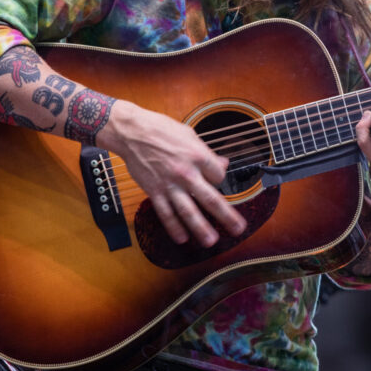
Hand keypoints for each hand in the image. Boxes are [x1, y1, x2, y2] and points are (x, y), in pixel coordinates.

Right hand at [100, 100, 245, 245]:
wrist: (131, 132)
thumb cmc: (160, 129)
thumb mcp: (189, 134)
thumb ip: (207, 152)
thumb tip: (223, 163)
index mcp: (198, 155)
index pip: (218, 176)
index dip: (219, 180)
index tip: (215, 181)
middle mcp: (186, 173)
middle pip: (210, 199)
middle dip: (226, 216)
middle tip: (238, 229)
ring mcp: (169, 184)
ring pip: (188, 211)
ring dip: (201, 228)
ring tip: (211, 241)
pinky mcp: (154, 191)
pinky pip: (165, 213)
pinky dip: (173, 227)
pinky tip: (181, 238)